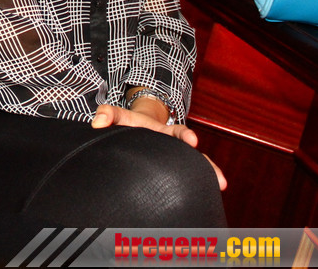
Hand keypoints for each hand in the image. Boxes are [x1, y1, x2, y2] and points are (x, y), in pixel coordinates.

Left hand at [92, 104, 226, 190]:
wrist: (131, 133)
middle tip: (217, 177)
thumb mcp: (118, 115)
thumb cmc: (127, 125)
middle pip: (195, 156)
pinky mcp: (170, 175)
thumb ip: (107, 114)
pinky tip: (202, 203)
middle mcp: (173, 148)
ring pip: (195, 170)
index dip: (185, 135)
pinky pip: (185, 182)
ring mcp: (174, 162)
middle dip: (206, 164)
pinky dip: (194, 190)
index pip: (177, 132)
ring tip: (219, 188)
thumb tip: (97, 124)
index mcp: (163, 133)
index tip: (192, 140)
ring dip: (207, 178)